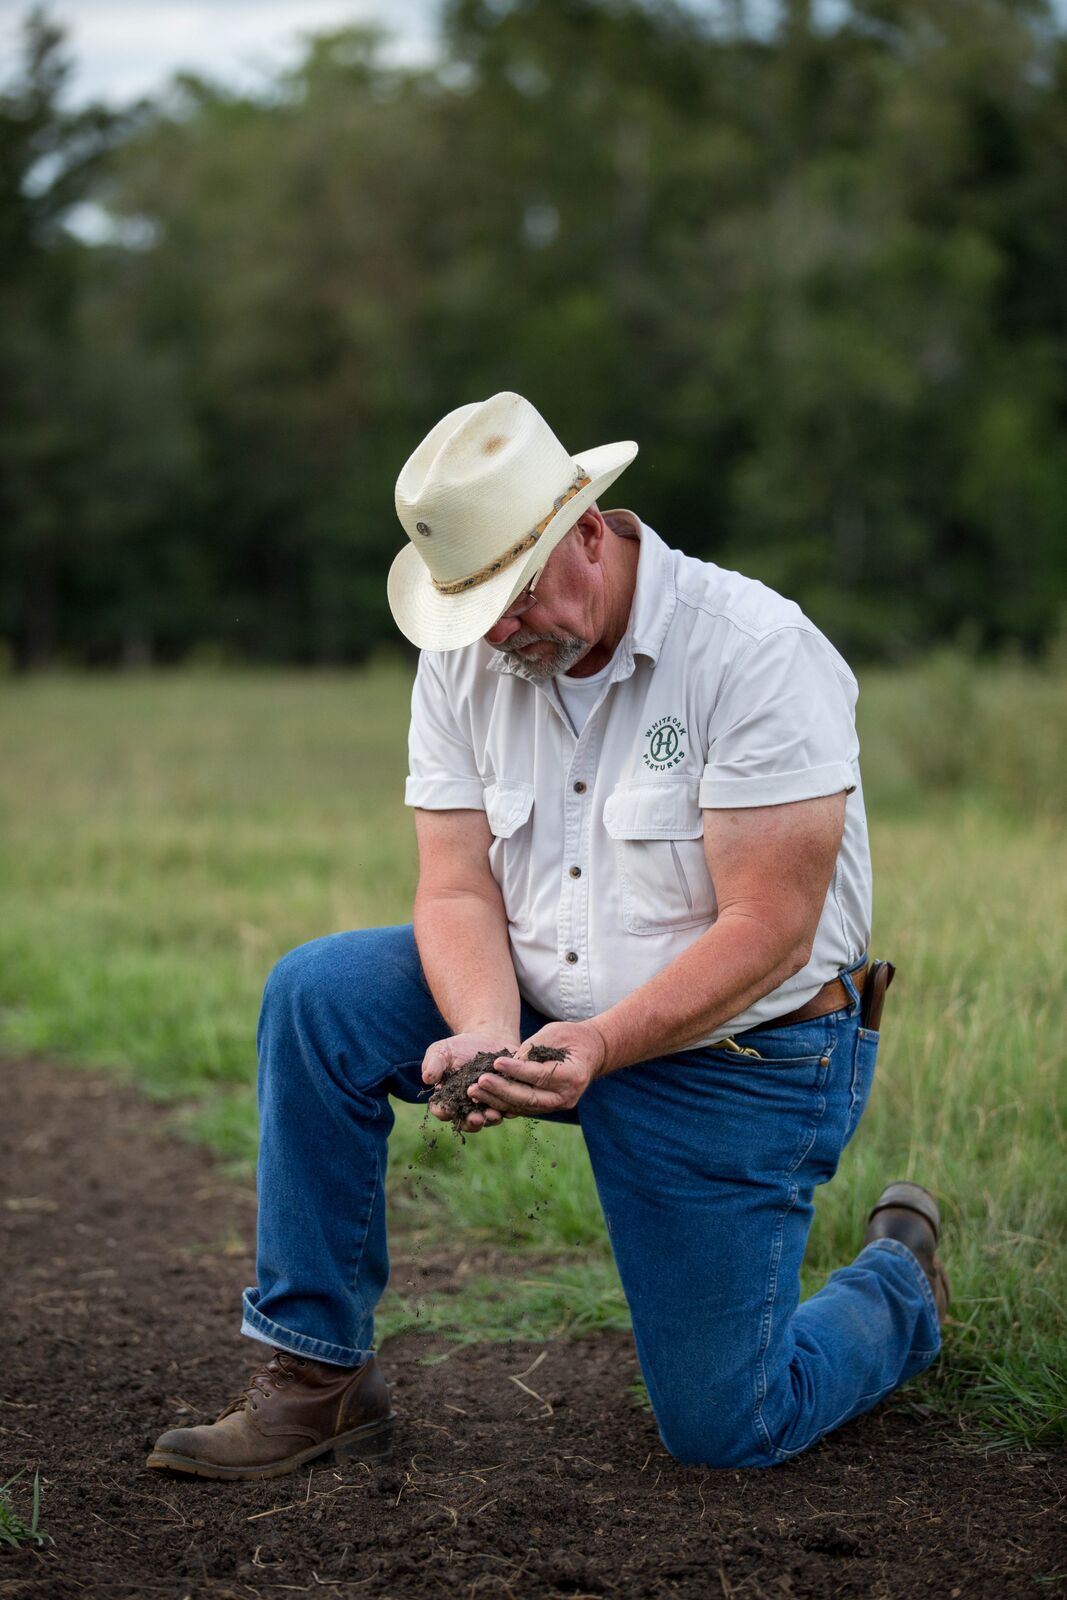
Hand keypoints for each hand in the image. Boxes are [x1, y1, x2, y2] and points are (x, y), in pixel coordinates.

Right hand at [422, 1030, 518, 1134]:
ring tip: (494, 1114)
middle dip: (471, 1122)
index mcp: (448, 1100)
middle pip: (467, 1122)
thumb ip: (433, 1064)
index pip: (442, 1111)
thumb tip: (427, 1078)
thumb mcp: (442, 1051)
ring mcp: (488, 1106)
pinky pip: (509, 1108)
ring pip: (489, 1119)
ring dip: (491, 1119)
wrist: (488, 1038)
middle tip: (476, 1119)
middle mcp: (468, 1108)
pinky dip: (510, 1109)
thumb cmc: (459, 1047)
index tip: (448, 1110)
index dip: (444, 1112)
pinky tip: (512, 1106)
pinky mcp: (507, 1100)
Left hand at [465, 1020, 607, 1119]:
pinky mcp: (546, 1107)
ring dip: (496, 1100)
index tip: (496, 1063)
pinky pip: (522, 1108)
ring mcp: (556, 1105)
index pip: (540, 1076)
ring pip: (523, 1107)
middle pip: (529, 1098)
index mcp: (573, 1076)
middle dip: (501, 1090)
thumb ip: (532, 1048)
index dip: (517, 1071)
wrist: (590, 1052)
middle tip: (479, 1081)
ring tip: (474, 1091)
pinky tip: (483, 1097)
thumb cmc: (572, 1037)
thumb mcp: (554, 1034)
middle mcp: (566, 1097)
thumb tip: (507, 1063)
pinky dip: (502, 1103)